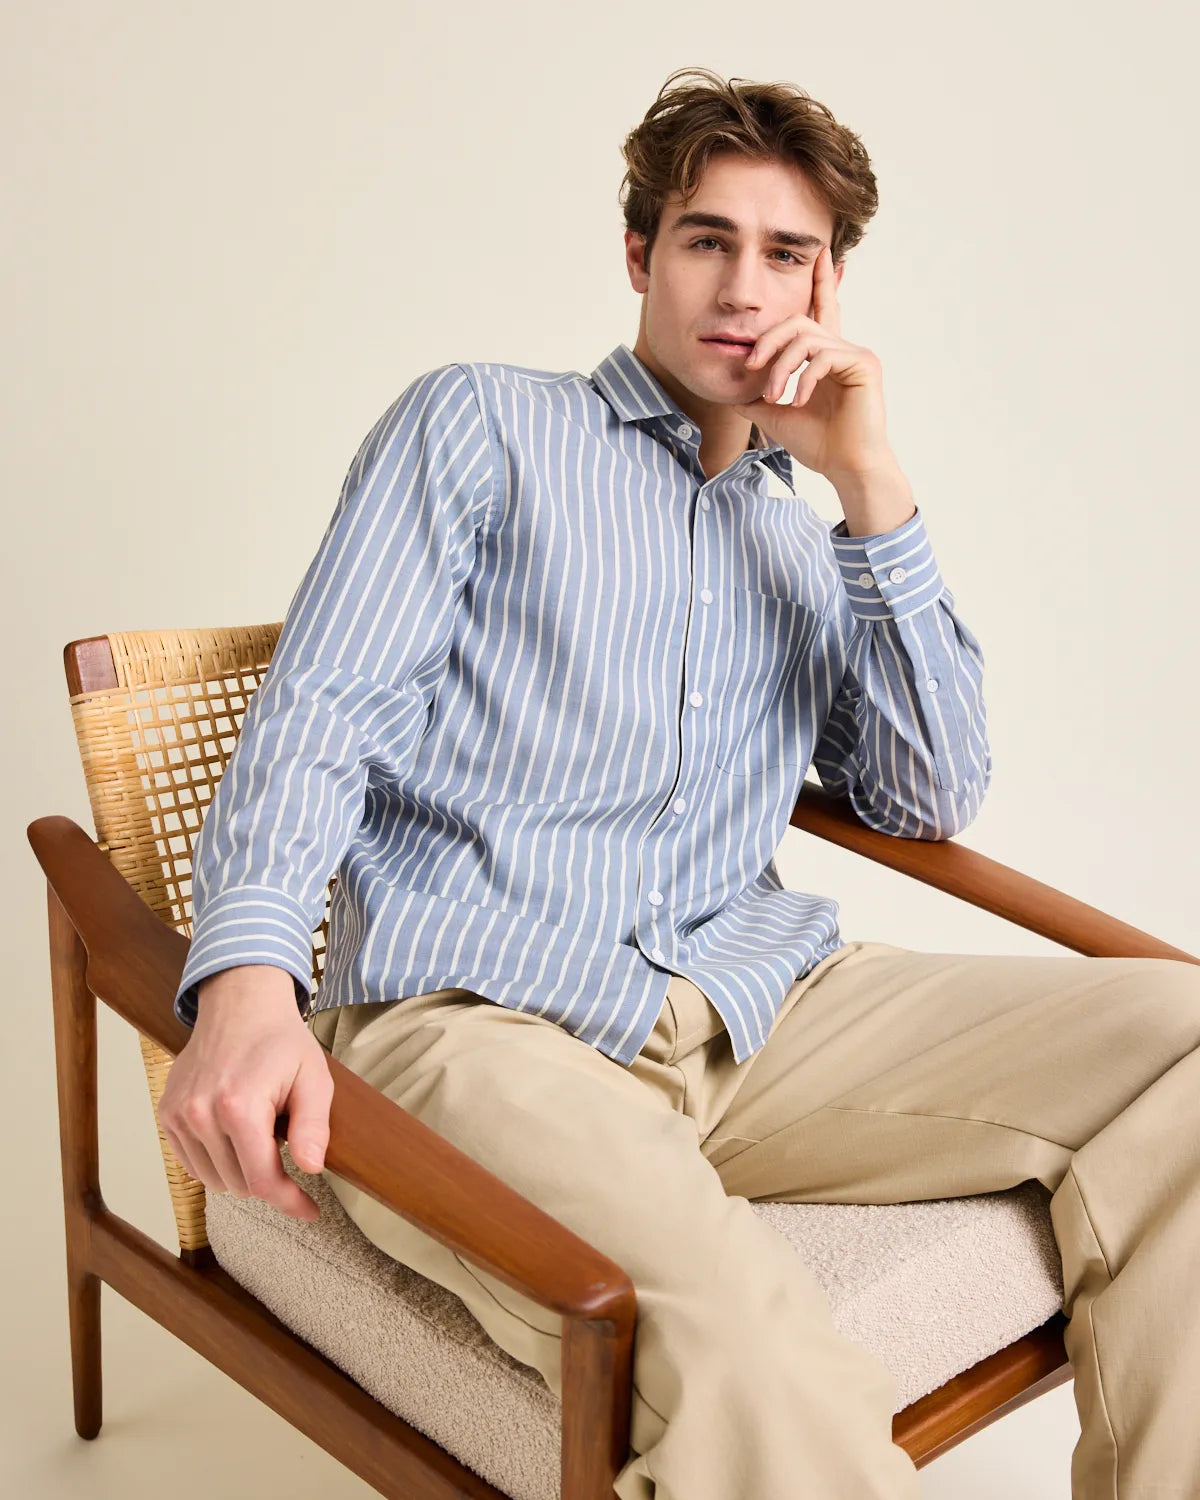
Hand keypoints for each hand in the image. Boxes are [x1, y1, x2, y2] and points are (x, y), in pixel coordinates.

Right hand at [158, 966, 332, 1221]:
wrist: (240, 1005)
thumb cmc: (281, 1041)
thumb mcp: (314, 1077)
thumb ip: (314, 1125)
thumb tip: (311, 1169)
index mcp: (239, 1107)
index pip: (262, 1180)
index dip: (290, 1202)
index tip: (310, 1212)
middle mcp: (200, 1115)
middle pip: (239, 1184)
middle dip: (268, 1177)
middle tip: (287, 1148)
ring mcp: (178, 1115)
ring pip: (214, 1179)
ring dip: (241, 1171)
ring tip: (260, 1134)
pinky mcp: (167, 1114)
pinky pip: (193, 1163)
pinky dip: (217, 1160)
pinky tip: (235, 1135)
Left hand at [733, 245, 895, 482]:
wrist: (845, 467)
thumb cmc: (819, 444)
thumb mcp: (775, 416)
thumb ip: (756, 397)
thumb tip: (730, 391)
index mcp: (825, 356)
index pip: (821, 309)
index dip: (820, 280)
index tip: (820, 253)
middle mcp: (842, 348)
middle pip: (798, 320)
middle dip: (769, 340)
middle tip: (751, 365)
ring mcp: (855, 354)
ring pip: (806, 338)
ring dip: (781, 367)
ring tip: (773, 396)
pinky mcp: (864, 364)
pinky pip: (823, 357)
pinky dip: (804, 378)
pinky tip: (798, 400)